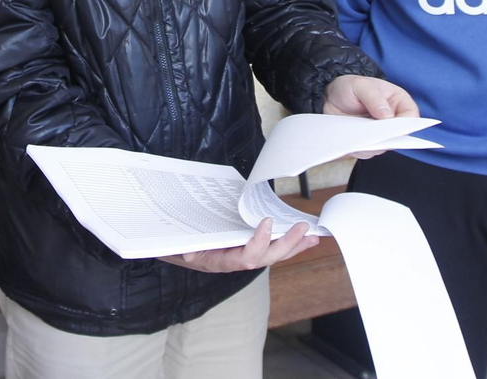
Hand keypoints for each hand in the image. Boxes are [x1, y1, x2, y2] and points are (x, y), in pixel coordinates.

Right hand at [161, 218, 317, 272]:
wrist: (173, 247)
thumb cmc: (176, 244)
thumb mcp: (176, 245)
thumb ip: (183, 247)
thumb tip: (186, 251)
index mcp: (218, 262)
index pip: (244, 258)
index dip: (257, 243)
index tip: (265, 223)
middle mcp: (233, 262)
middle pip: (265, 258)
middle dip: (285, 245)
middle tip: (301, 228)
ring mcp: (242, 256)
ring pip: (272, 255)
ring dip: (293, 245)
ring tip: (312, 235)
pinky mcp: (247, 249)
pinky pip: (271, 249)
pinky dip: (288, 243)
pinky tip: (304, 238)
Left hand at [322, 74, 418, 156]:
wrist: (330, 98)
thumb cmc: (349, 87)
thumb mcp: (360, 85)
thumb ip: (374, 97)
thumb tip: (387, 116)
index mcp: (398, 101)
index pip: (411, 115)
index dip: (405, 124)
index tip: (390, 126)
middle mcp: (392, 120)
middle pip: (399, 136)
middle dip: (386, 137)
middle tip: (371, 135)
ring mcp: (380, 133)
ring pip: (383, 147)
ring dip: (371, 145)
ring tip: (357, 137)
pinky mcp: (368, 143)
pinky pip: (368, 152)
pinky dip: (360, 149)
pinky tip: (350, 142)